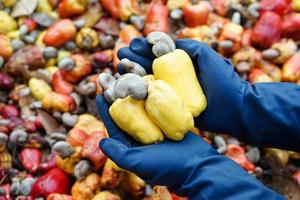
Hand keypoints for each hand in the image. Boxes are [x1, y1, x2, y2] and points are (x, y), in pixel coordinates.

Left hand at [96, 95, 282, 198]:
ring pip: (141, 105)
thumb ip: (118, 153)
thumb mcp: (137, 163)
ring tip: (126, 72)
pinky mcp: (168, 121)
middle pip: (125, 111)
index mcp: (130, 145)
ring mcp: (155, 127)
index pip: (114, 124)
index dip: (105, 108)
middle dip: (116, 94)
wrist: (198, 165)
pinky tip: (148, 78)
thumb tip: (100, 141)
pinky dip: (151, 93)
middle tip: (109, 77)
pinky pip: (156, 105)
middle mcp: (141, 135)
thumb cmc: (167, 167)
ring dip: (132, 89)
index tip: (100, 91)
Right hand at [117, 38, 247, 139]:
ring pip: (148, 82)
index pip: (158, 53)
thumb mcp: (204, 55)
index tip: (132, 44)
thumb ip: (186, 46)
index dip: (144, 48)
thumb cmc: (222, 80)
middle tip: (120, 54)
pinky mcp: (172, 109)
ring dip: (133, 75)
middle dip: (134, 60)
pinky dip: (139, 94)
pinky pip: (153, 100)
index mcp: (182, 64)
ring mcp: (173, 93)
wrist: (234, 108)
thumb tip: (162, 42)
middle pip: (150, 66)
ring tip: (119, 68)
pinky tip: (127, 88)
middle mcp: (175, 78)